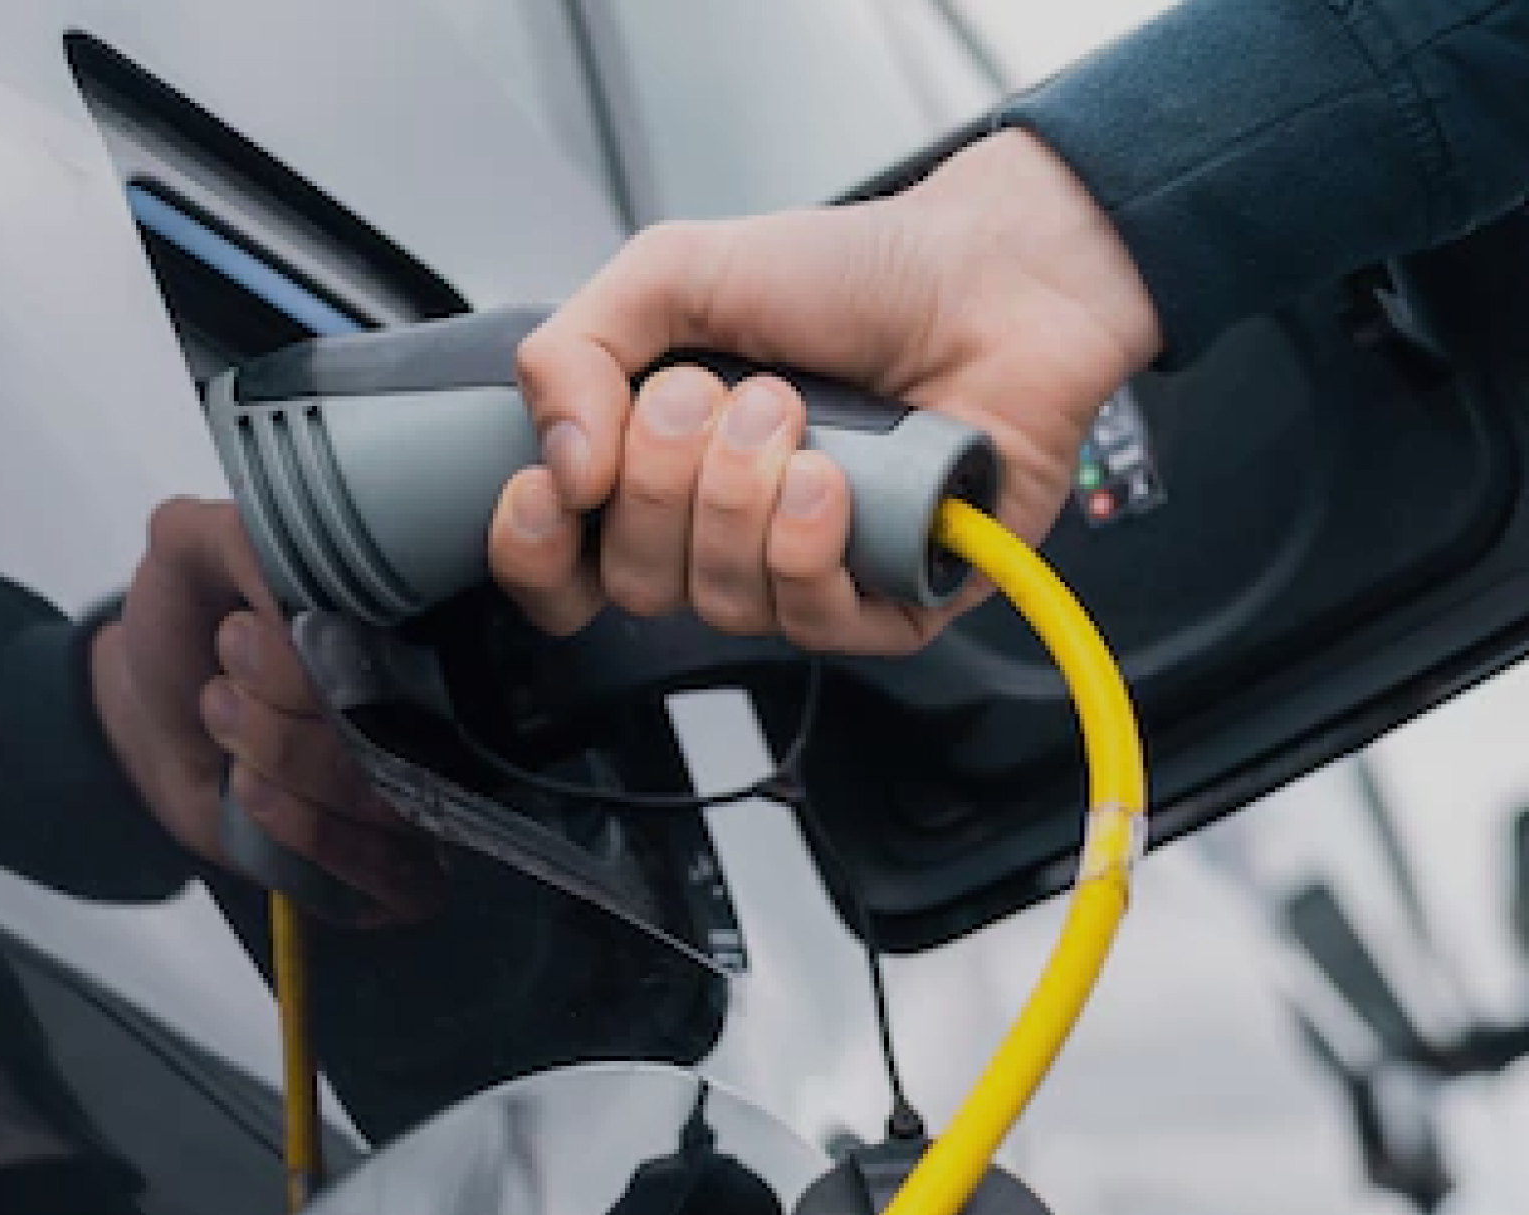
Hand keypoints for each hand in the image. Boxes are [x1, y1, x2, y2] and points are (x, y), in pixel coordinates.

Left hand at [91, 498, 445, 924]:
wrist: (153, 719)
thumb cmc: (188, 627)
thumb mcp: (189, 549)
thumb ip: (241, 535)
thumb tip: (306, 584)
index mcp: (413, 618)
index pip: (420, 645)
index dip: (323, 653)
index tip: (240, 633)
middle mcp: (436, 703)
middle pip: (410, 730)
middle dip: (289, 711)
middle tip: (224, 677)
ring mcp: (423, 787)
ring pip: (397, 803)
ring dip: (287, 764)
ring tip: (222, 718)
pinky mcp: (397, 863)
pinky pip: (395, 874)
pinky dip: (314, 836)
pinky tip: (250, 793)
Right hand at [493, 128, 1161, 654]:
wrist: (993, 276)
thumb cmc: (852, 274)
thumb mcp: (674, 272)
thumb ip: (573, 348)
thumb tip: (557, 466)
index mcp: (656, 470)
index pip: (557, 569)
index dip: (535, 550)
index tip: (556, 489)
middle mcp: (722, 534)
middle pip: (634, 586)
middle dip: (665, 481)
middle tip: (723, 395)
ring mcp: (805, 576)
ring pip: (720, 607)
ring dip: (744, 496)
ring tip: (796, 413)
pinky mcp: (891, 606)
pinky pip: (814, 628)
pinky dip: (810, 545)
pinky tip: (837, 480)